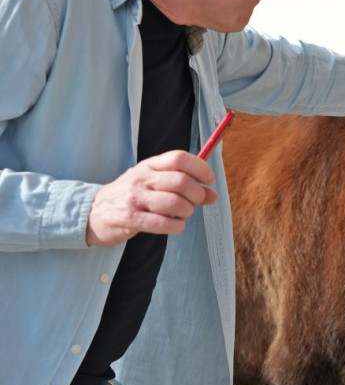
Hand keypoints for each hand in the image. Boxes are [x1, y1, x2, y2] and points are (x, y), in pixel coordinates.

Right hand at [86, 151, 218, 246]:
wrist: (91, 212)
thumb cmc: (130, 196)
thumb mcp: (153, 183)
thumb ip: (183, 186)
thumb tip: (212, 194)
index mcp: (149, 165)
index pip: (179, 158)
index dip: (200, 168)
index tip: (209, 180)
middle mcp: (141, 178)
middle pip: (181, 181)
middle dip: (197, 194)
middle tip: (197, 202)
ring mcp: (134, 198)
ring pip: (173, 203)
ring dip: (187, 211)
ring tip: (183, 215)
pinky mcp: (128, 218)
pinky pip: (160, 222)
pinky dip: (175, 226)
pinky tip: (175, 227)